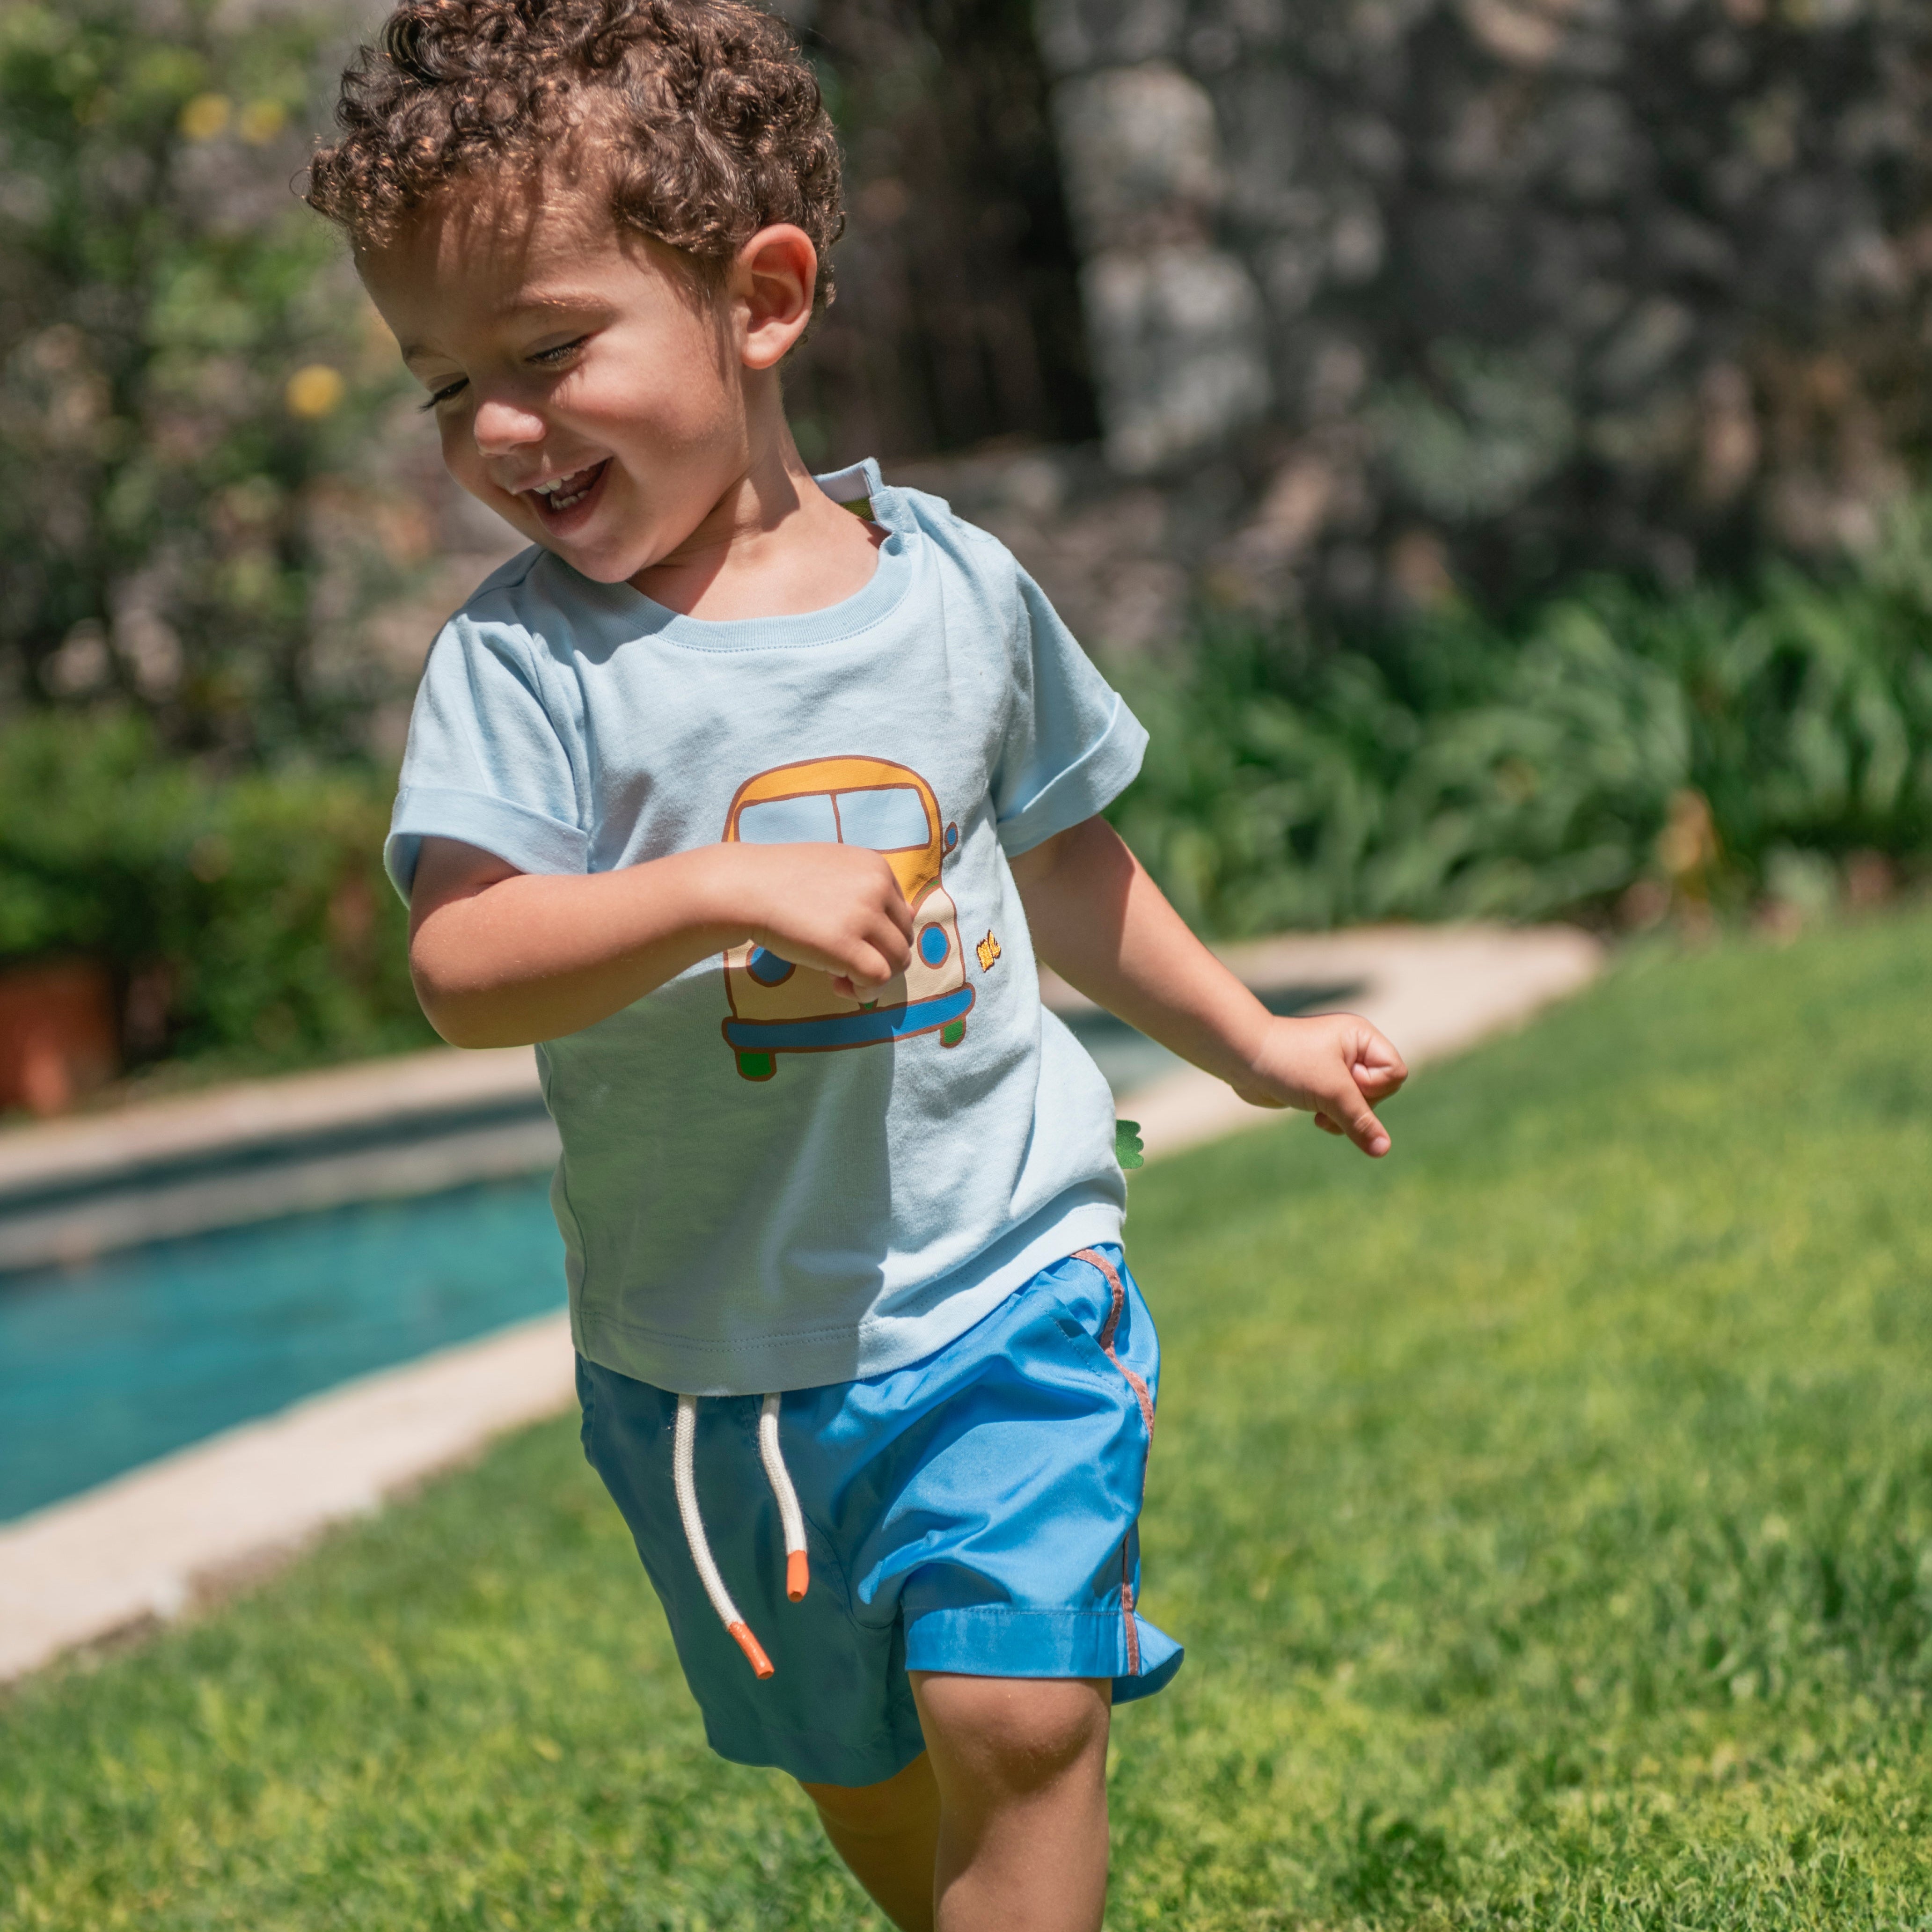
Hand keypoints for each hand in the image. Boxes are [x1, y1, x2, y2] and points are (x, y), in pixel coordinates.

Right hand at [729, 841, 913, 996]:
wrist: (744, 888)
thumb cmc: (779, 880)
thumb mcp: (832, 870)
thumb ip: (864, 889)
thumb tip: (903, 918)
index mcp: (876, 867)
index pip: (901, 914)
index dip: (879, 936)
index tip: (849, 942)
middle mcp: (877, 888)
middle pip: (902, 939)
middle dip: (878, 958)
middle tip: (843, 965)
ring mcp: (864, 916)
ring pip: (897, 961)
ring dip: (873, 978)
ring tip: (840, 979)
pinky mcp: (847, 946)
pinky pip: (878, 979)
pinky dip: (865, 991)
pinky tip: (838, 986)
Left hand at [1231, 1012, 1408, 1157]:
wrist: (1242, 1058)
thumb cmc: (1288, 1063)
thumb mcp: (1331, 1093)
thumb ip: (1361, 1122)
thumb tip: (1383, 1150)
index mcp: (1361, 1037)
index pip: (1395, 1072)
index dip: (1375, 1086)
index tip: (1345, 1082)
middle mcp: (1352, 1050)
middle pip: (1380, 1091)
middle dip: (1355, 1104)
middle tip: (1328, 1097)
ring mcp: (1335, 1068)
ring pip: (1361, 1105)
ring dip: (1342, 1116)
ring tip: (1320, 1113)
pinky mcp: (1320, 1085)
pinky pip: (1342, 1110)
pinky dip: (1332, 1117)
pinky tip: (1315, 1118)